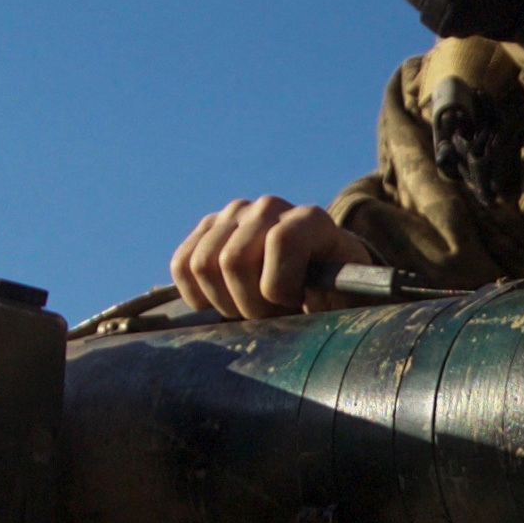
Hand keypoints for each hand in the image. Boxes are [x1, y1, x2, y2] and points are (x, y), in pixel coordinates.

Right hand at [172, 196, 368, 318]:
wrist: (318, 281)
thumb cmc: (331, 298)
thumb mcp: (343, 302)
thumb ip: (325, 300)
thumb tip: (304, 306)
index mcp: (310, 220)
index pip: (281, 242)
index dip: (280, 287)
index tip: (295, 303)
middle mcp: (269, 208)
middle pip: (233, 261)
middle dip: (248, 304)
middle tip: (270, 315)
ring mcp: (234, 214)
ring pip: (202, 265)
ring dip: (223, 301)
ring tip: (250, 306)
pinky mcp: (208, 229)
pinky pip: (180, 264)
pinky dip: (196, 293)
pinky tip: (223, 299)